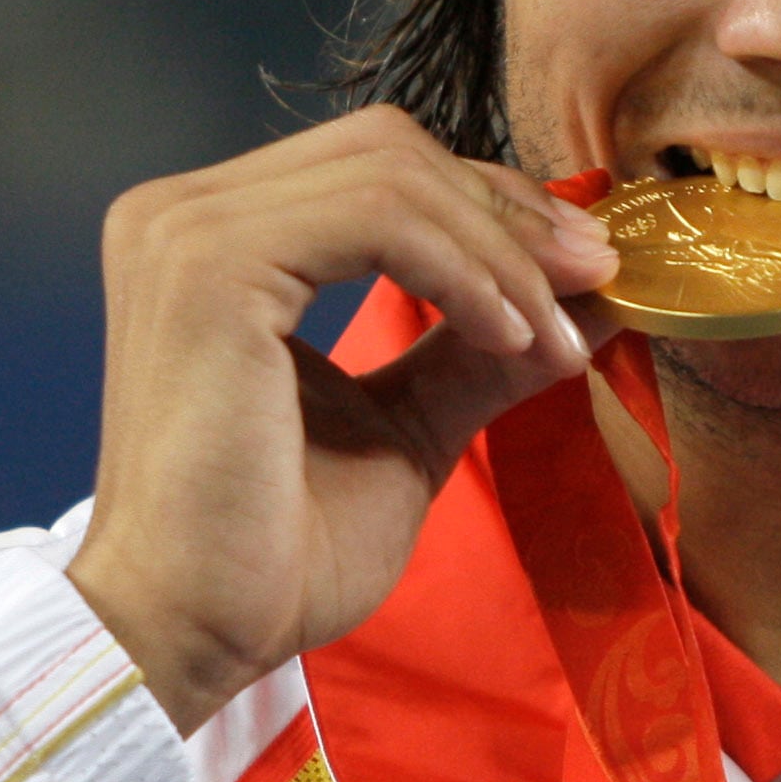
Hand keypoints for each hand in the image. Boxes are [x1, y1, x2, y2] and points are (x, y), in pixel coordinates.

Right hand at [64, 107, 621, 731]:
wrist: (195, 633)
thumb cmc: (278, 550)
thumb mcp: (408, 423)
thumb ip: (481, 348)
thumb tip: (595, 294)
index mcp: (218, 240)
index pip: (381, 167)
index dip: (494, 206)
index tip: (586, 271)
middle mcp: (184, 214)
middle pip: (390, 148)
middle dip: (509, 212)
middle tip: (593, 278)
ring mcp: (188, 232)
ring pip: (394, 174)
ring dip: (501, 251)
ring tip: (552, 335)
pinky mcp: (209, 266)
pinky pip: (378, 217)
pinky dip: (465, 268)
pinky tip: (508, 335)